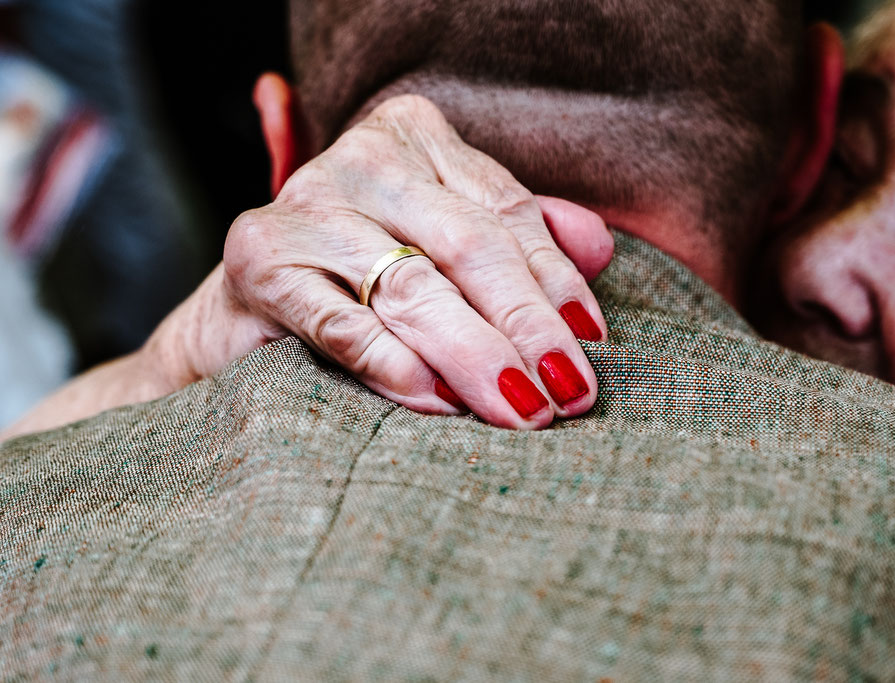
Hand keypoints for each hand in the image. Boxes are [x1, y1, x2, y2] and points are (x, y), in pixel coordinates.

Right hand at [170, 95, 613, 429]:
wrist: (251, 308)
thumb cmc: (367, 275)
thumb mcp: (449, 243)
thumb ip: (521, 237)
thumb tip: (601, 248)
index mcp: (415, 137)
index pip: (506, 212)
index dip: (557, 280)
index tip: (592, 339)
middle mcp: (361, 160)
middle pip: (468, 247)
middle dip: (528, 326)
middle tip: (569, 391)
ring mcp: (305, 206)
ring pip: (413, 289)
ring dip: (476, 356)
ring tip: (522, 408)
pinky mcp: (260, 262)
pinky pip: (341, 323)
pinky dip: (394, 365)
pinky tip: (438, 402)